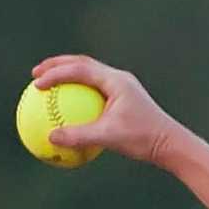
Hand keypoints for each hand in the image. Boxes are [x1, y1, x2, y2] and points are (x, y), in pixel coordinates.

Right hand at [29, 55, 184, 166]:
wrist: (172, 145)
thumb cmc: (144, 139)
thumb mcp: (110, 138)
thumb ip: (79, 136)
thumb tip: (50, 137)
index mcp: (116, 81)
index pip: (79, 69)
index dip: (55, 73)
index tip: (36, 83)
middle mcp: (119, 79)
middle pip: (82, 64)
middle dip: (57, 66)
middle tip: (35, 74)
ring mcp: (122, 88)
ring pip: (89, 76)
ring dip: (67, 77)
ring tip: (48, 87)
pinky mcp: (124, 100)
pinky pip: (95, 92)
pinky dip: (79, 96)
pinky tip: (67, 111)